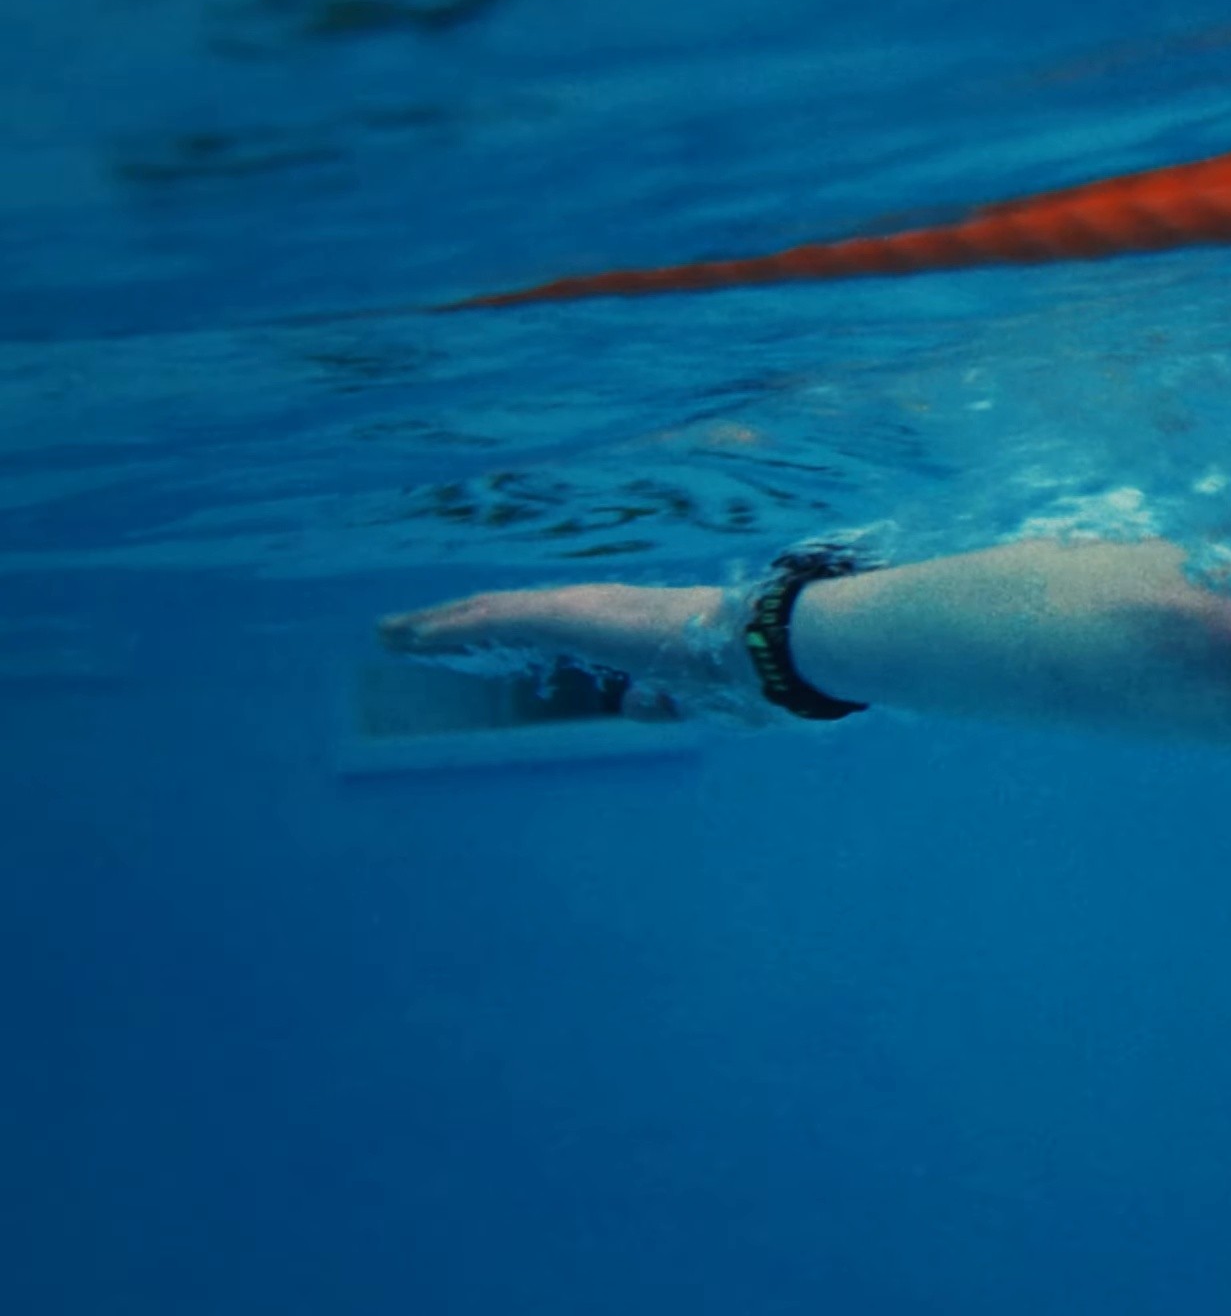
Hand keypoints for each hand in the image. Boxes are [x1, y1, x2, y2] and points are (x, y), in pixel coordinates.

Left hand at [377, 581, 764, 722]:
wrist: (757, 648)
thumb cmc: (732, 672)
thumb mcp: (683, 697)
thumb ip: (655, 700)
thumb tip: (632, 706)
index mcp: (611, 629)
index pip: (536, 631)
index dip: (492, 636)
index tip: (455, 646)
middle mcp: (585, 609)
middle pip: (499, 616)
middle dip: (447, 625)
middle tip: (398, 635)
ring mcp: (574, 609)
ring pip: (487, 614)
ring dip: (436, 624)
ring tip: (389, 634)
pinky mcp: (566, 617)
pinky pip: (496, 621)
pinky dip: (452, 628)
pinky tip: (415, 636)